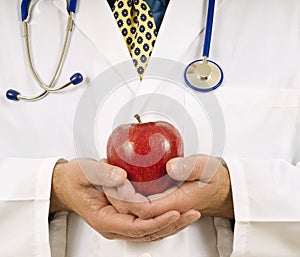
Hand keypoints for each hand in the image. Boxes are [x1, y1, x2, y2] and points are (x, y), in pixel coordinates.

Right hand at [50, 158, 200, 241]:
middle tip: (192, 214)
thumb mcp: (85, 171)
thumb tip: (121, 177)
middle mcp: (114, 226)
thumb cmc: (75, 179)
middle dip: (172, 224)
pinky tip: (177, 212)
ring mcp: (120, 224)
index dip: (157, 220)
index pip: (137, 226)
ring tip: (191, 215)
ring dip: (172, 224)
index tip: (175, 211)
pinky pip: (147, 223)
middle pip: (148, 232)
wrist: (67, 185)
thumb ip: (102, 173)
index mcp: (105, 218)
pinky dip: (163, 219)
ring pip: (151, 231)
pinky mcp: (125, 218)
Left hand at [106, 154, 233, 219]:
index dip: (127, 198)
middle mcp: (167, 210)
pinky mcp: (161, 203)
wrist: (218, 188)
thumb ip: (189, 168)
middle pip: (134, 212)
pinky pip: (141, 204)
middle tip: (106, 175)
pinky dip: (128, 194)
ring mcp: (163, 208)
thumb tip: (170, 167)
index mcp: (177, 203)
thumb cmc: (213, 178)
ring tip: (108, 175)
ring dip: (120, 196)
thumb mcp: (205, 167)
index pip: (144, 209)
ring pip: (135, 210)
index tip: (117, 181)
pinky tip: (122, 181)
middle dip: (117, 197)